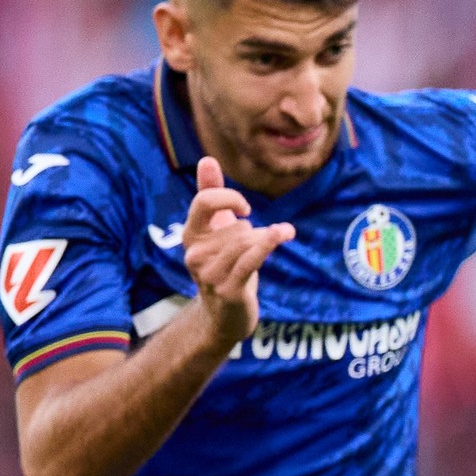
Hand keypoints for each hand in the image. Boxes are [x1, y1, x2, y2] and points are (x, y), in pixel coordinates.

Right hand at [183, 156, 295, 349]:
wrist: (226, 316)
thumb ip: (212, 195)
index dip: (228, 198)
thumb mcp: (218, 229)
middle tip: (254, 251)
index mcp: (190, 235)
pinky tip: (284, 233)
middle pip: (238, 226)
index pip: (204, 202)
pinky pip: (252, 258)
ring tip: (259, 258)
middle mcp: (194, 253)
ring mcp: (209, 273)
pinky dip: (269, 243)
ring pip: (247, 241)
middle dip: (255, 234)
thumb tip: (206, 159)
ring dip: (263, 244)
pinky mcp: (228, 289)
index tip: (246, 208)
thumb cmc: (226, 266)